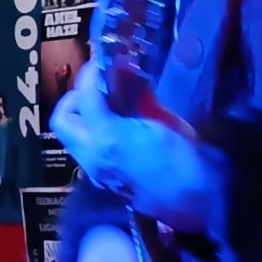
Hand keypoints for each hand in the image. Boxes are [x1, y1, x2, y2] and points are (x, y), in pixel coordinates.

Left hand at [48, 63, 219, 233]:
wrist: (198, 201)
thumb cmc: (185, 158)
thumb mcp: (163, 119)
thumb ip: (138, 95)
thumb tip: (124, 68)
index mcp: (108, 139)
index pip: (85, 96)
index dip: (91, 73)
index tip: (102, 60)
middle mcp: (93, 156)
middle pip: (63, 119)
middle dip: (75, 97)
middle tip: (98, 86)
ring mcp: (95, 171)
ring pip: (71, 136)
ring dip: (83, 115)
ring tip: (108, 103)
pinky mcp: (102, 180)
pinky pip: (86, 149)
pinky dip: (94, 131)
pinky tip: (116, 124)